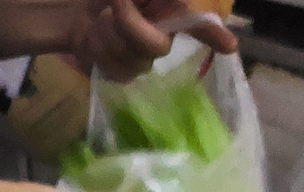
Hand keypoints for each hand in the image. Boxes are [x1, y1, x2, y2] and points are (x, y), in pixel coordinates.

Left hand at [71, 0, 237, 79]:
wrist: (73, 9)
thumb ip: (168, 1)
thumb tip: (181, 3)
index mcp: (172, 11)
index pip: (201, 25)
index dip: (215, 35)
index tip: (230, 46)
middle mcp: (163, 35)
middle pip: (158, 48)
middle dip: (130, 24)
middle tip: (115, 2)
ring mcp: (141, 58)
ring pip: (133, 62)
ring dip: (108, 34)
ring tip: (99, 17)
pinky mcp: (120, 72)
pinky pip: (115, 73)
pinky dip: (97, 51)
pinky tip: (92, 37)